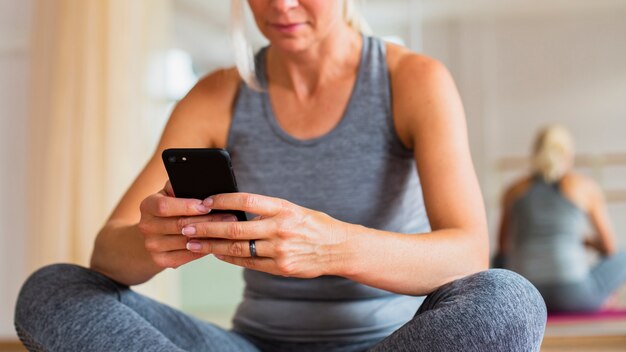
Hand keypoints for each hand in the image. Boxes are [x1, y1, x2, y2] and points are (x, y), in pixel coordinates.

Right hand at [137, 181, 238, 268]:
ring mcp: (151, 245)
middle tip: (229, 217)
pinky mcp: (160, 260)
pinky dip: (203, 249)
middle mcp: (145, 226)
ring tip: (227, 229)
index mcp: (147, 205)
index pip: (165, 206)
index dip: (186, 206)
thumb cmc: (171, 209)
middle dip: (207, 221)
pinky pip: (186, 256)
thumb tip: (202, 181)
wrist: (154, 235)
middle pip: (179, 225)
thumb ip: (181, 186)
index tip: (207, 206)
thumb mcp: (171, 193)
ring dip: (209, 236)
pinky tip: (216, 243)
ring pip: (185, 241)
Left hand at [181, 193, 348, 277]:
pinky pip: (249, 263)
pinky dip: (230, 258)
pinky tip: (217, 253)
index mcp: (284, 208)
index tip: (204, 200)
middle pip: (235, 227)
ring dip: (212, 245)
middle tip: (186, 226)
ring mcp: (280, 250)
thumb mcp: (293, 210)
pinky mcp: (281, 268)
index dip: (222, 199)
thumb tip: (234, 209)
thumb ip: (268, 210)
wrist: (339, 248)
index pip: (246, 200)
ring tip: (194, 243)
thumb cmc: (314, 225)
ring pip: (238, 248)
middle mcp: (280, 228)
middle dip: (207, 227)